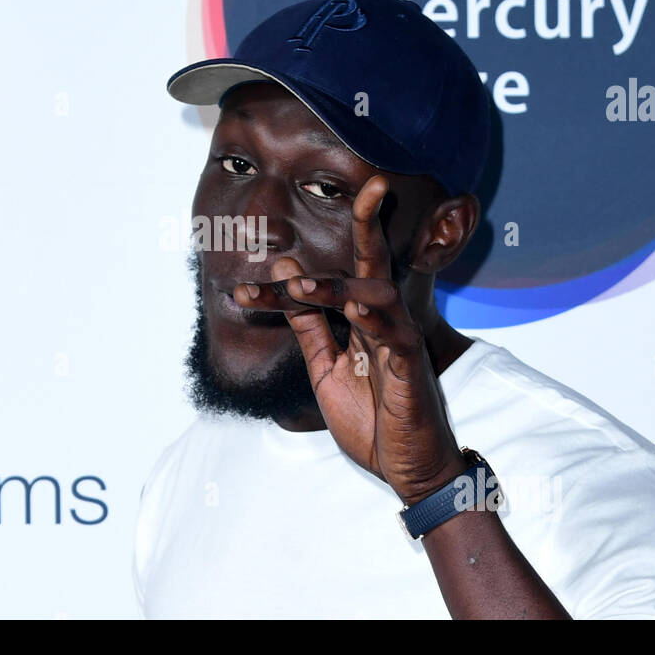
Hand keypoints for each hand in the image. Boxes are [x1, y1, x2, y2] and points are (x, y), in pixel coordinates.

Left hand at [234, 175, 468, 504]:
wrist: (405, 469)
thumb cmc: (373, 416)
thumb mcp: (326, 366)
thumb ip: (309, 321)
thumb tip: (288, 270)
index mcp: (364, 318)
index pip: (338, 276)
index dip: (292, 278)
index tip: (243, 290)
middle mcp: (385, 320)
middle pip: (375, 263)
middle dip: (372, 221)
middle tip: (369, 185)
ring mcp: (400, 342)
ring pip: (376, 296)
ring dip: (336, 287)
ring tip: (298, 285)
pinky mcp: (411, 369)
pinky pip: (396, 336)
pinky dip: (375, 319)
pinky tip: (355, 310)